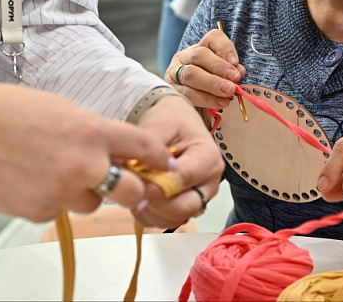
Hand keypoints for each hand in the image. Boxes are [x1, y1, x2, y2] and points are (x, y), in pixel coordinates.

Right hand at [0, 84, 173, 221]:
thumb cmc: (19, 113)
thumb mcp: (72, 113)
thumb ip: (101, 136)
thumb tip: (125, 154)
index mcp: (95, 131)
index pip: (146, 148)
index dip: (161, 159)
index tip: (168, 165)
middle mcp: (85, 164)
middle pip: (132, 191)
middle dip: (132, 189)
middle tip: (124, 183)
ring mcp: (62, 190)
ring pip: (94, 204)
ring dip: (86, 193)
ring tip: (59, 172)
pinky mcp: (40, 211)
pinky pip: (61, 211)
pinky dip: (55, 200)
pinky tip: (36, 180)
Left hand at [130, 95, 224, 227]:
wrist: (175, 123)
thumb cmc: (171, 121)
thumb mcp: (160, 126)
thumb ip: (149, 151)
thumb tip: (134, 175)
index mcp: (209, 157)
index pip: (182, 179)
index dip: (155, 185)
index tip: (133, 185)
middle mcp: (210, 181)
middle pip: (184, 207)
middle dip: (153, 202)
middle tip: (132, 190)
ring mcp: (200, 197)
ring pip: (174, 218)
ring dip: (149, 209)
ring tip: (135, 189)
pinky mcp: (187, 207)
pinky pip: (166, 222)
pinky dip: (148, 214)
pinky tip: (140, 195)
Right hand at [165, 29, 245, 110]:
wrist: (194, 109)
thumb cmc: (213, 89)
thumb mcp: (224, 77)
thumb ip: (231, 72)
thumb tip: (239, 72)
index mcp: (202, 47)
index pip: (213, 38)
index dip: (225, 48)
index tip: (236, 62)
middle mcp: (185, 56)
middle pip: (200, 55)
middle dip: (219, 67)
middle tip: (234, 80)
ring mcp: (174, 72)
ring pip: (191, 73)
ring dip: (212, 84)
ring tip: (228, 94)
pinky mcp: (171, 89)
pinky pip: (186, 93)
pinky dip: (205, 99)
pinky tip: (218, 103)